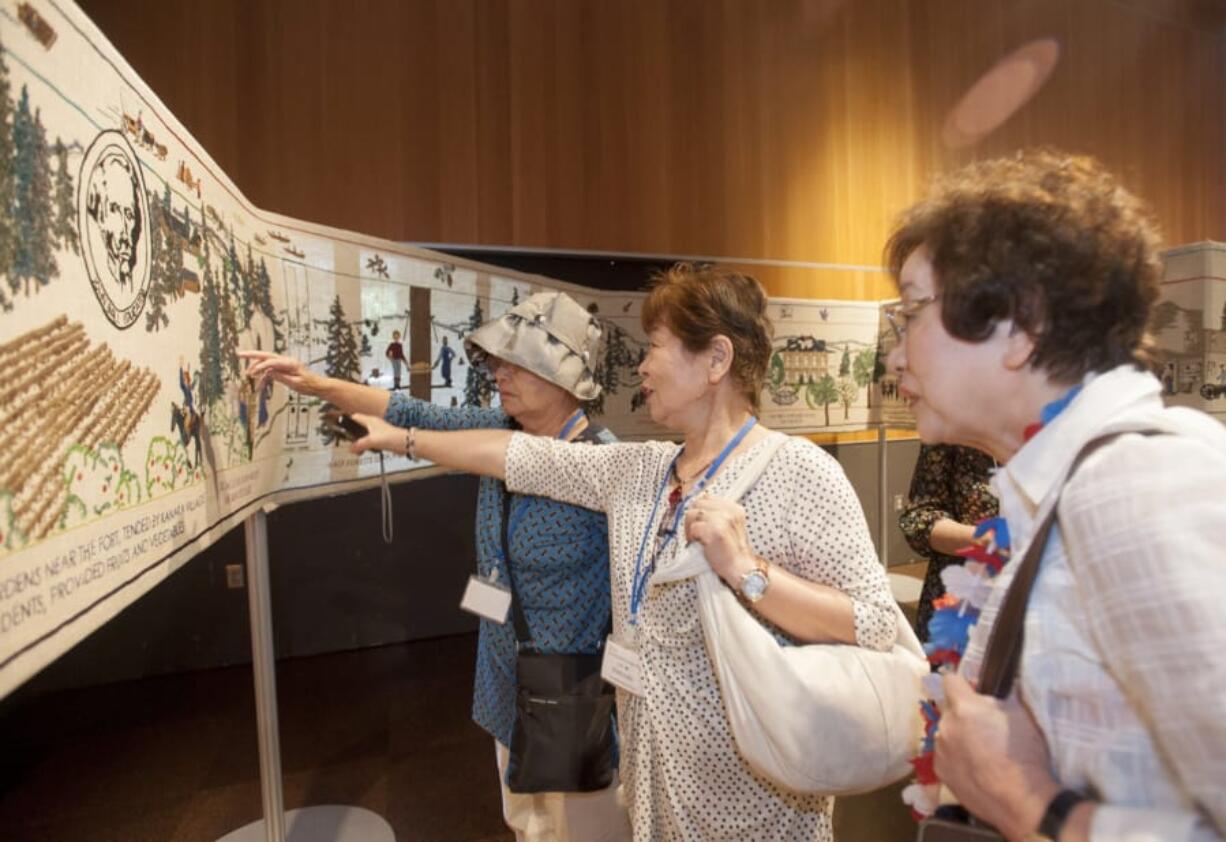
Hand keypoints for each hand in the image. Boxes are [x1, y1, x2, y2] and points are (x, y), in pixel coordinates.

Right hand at [240, 350, 323, 395]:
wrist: (318, 386)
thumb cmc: (309, 385)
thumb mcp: (296, 384)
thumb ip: (282, 378)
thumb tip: (269, 373)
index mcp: (290, 363)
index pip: (272, 361)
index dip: (261, 366)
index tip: (253, 373)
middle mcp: (286, 361)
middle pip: (266, 355)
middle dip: (252, 355)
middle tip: (238, 354)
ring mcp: (284, 364)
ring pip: (266, 362)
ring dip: (256, 367)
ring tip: (248, 374)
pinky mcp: (284, 369)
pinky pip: (270, 371)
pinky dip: (264, 377)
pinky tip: (259, 386)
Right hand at [347, 412, 401, 454]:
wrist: (405, 443)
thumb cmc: (392, 437)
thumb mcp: (371, 441)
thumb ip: (358, 445)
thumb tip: (350, 448)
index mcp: (369, 420)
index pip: (354, 417)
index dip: (347, 421)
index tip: (341, 427)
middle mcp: (373, 424)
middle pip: (358, 428)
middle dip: (353, 436)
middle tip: (351, 443)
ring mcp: (377, 431)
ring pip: (364, 436)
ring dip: (360, 443)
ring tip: (359, 450)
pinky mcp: (381, 439)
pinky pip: (370, 442)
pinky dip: (368, 446)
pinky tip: (369, 450)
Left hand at [683, 495, 756, 583]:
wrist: (741, 568)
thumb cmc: (731, 550)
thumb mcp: (730, 526)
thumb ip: (718, 514)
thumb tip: (696, 508)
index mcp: (734, 508)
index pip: (706, 498)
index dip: (698, 511)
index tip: (700, 524)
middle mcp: (729, 511)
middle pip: (697, 504)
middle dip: (692, 518)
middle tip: (695, 533)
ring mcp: (722, 520)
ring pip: (692, 514)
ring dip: (690, 528)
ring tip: (696, 539)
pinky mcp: (714, 531)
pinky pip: (693, 528)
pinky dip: (692, 537)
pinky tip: (700, 545)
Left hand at [934, 673, 1059, 839]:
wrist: (1020, 799)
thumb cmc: (1024, 754)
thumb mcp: (1019, 714)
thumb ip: (996, 699)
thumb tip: (986, 693)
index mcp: (963, 707)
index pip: (950, 679)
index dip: (962, 683)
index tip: (972, 690)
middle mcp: (945, 725)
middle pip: (950, 710)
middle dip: (963, 714)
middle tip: (984, 728)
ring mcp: (940, 750)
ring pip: (946, 734)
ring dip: (958, 737)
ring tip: (981, 754)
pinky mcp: (940, 772)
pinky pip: (945, 756)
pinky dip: (956, 759)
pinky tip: (975, 770)